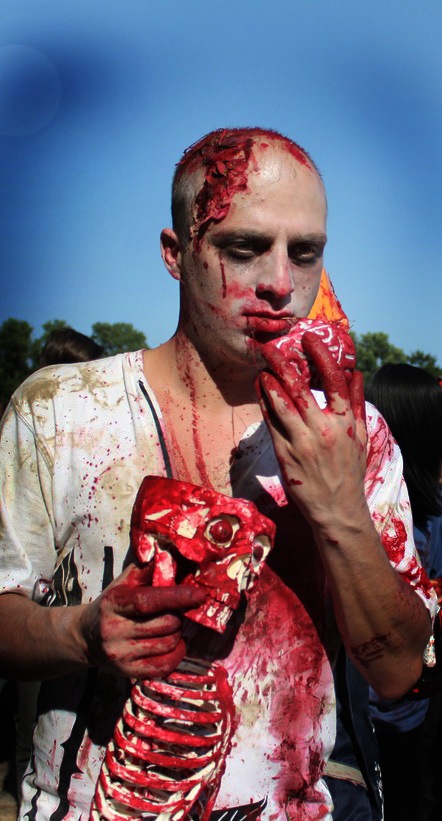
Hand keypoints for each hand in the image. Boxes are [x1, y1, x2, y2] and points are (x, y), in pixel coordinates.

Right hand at [79, 563, 206, 678]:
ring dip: (177, 633)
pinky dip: (176, 653)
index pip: (147, 601)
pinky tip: (173, 644)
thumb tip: (172, 557)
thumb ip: (146, 570)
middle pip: (164, 624)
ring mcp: (120, 655)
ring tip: (170, 627)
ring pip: (168, 643)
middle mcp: (113, 630)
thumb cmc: (112, 605)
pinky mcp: (128, 673)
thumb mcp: (123, 583)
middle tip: (176, 612)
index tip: (199, 594)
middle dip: (178, 616)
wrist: (85, 637)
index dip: (176, 597)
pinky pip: (165, 666)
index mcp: (113, 603)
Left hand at [257, 331, 367, 527]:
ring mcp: (302, 442)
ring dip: (269, 382)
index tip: (308, 339)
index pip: (332, 380)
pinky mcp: (285, 455)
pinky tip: (261, 389)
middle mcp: (323, 429)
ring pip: (281, 404)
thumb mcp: (361, 436)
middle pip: (300, 388)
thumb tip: (355, 372)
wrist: (336, 509)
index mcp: (345, 422)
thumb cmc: (350, 470)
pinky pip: (271, 423)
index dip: (320, 356)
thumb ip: (357, 402)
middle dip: (284, 364)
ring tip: (262, 366)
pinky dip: (265, 403)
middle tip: (272, 348)